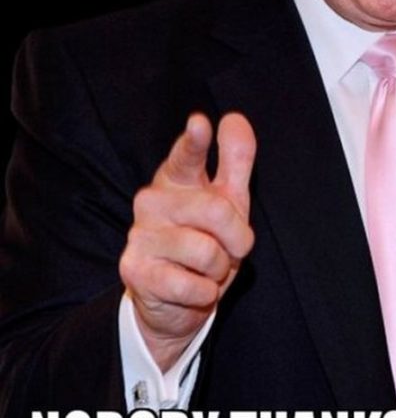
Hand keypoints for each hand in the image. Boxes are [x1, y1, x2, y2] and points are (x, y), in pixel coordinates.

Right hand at [119, 112, 255, 371]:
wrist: (176, 299)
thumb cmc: (206, 240)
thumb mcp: (228, 201)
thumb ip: (234, 160)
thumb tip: (233, 118)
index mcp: (175, 178)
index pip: (187, 156)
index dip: (194, 141)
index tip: (199, 124)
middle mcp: (152, 200)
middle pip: (217, 211)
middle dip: (238, 238)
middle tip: (231, 250)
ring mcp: (140, 235)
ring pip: (207, 252)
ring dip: (219, 269)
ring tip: (205, 270)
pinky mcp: (134, 271)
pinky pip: (193, 285)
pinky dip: (204, 293)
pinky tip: (192, 288)